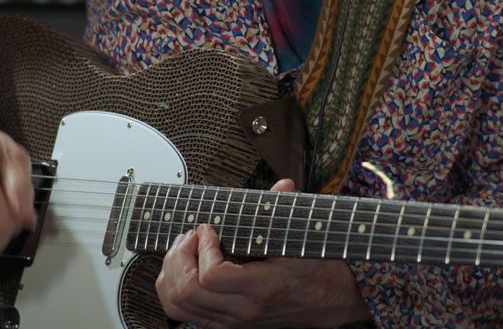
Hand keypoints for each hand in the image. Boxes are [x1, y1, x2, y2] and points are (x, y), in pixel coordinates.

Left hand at [155, 178, 371, 327]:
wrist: (330, 301)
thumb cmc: (318, 269)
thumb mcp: (303, 237)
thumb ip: (286, 210)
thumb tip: (283, 186)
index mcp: (263, 287)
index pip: (211, 277)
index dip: (203, 248)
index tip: (210, 229)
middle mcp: (243, 310)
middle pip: (186, 291)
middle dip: (180, 256)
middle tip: (192, 235)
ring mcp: (232, 321)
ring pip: (178, 305)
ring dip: (172, 272)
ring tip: (185, 249)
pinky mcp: (226, 324)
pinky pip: (183, 313)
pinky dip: (173, 288)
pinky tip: (185, 267)